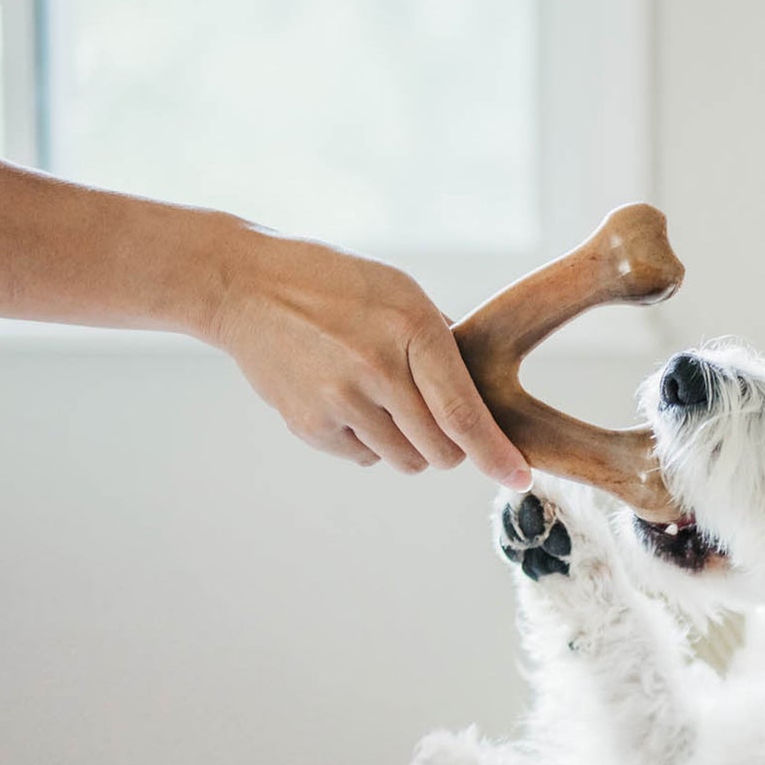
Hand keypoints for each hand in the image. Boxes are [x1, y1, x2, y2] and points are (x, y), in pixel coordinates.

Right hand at [206, 224, 531, 482]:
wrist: (246, 287)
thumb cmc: (335, 286)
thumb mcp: (400, 292)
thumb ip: (443, 346)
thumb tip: (484, 398)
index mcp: (412, 331)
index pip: (463, 415)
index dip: (495, 455)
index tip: (518, 478)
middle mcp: (378, 370)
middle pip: (440, 452)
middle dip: (449, 447)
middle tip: (432, 417)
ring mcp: (340, 402)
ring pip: (406, 461)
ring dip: (409, 445)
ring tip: (382, 400)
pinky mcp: (312, 426)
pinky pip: (365, 459)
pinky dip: (369, 442)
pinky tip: (347, 400)